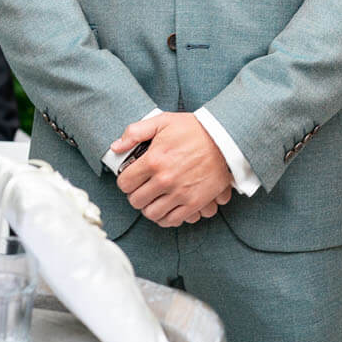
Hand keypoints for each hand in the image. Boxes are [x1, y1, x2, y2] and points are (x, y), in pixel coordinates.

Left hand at [114, 112, 234, 227]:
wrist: (225, 139)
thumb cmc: (195, 129)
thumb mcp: (163, 121)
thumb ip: (135, 132)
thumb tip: (116, 147)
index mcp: (154, 160)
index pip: (124, 183)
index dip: (126, 181)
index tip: (132, 178)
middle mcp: (165, 179)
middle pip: (136, 201)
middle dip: (136, 195)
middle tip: (143, 189)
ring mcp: (180, 193)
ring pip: (152, 214)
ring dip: (150, 208)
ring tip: (154, 200)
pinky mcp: (195, 202)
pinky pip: (172, 220)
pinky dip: (166, 218)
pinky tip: (167, 208)